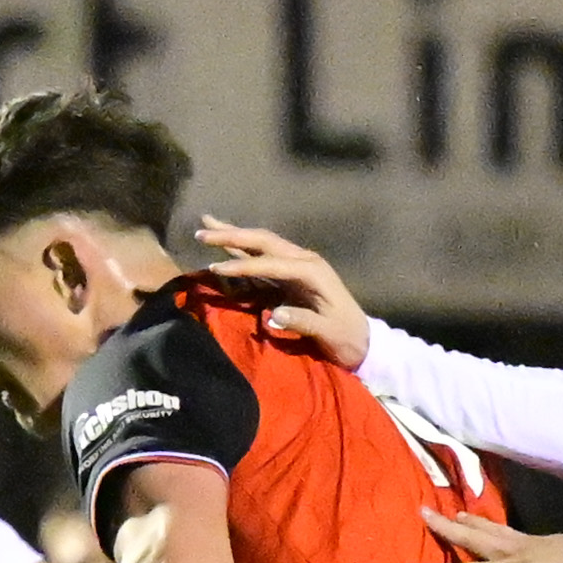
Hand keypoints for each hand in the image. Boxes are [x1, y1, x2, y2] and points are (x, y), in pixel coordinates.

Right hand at [195, 219, 372, 369]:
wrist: (361, 339)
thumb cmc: (346, 336)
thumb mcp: (328, 333)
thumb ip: (303, 322)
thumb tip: (273, 315)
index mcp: (312, 271)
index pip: (270, 263)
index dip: (242, 266)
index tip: (215, 269)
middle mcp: (304, 260)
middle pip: (263, 241)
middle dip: (232, 235)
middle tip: (201, 231)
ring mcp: (297, 264)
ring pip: (261, 244)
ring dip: (234, 235)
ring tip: (206, 223)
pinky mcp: (292, 274)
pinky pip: (263, 257)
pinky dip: (242, 249)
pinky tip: (226, 243)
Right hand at [408, 508, 562, 562]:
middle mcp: (508, 552)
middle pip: (472, 538)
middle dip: (446, 528)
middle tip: (424, 511)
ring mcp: (523, 543)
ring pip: (488, 530)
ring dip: (468, 522)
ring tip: (454, 513)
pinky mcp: (535, 540)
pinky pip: (504, 530)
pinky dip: (491, 526)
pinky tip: (492, 527)